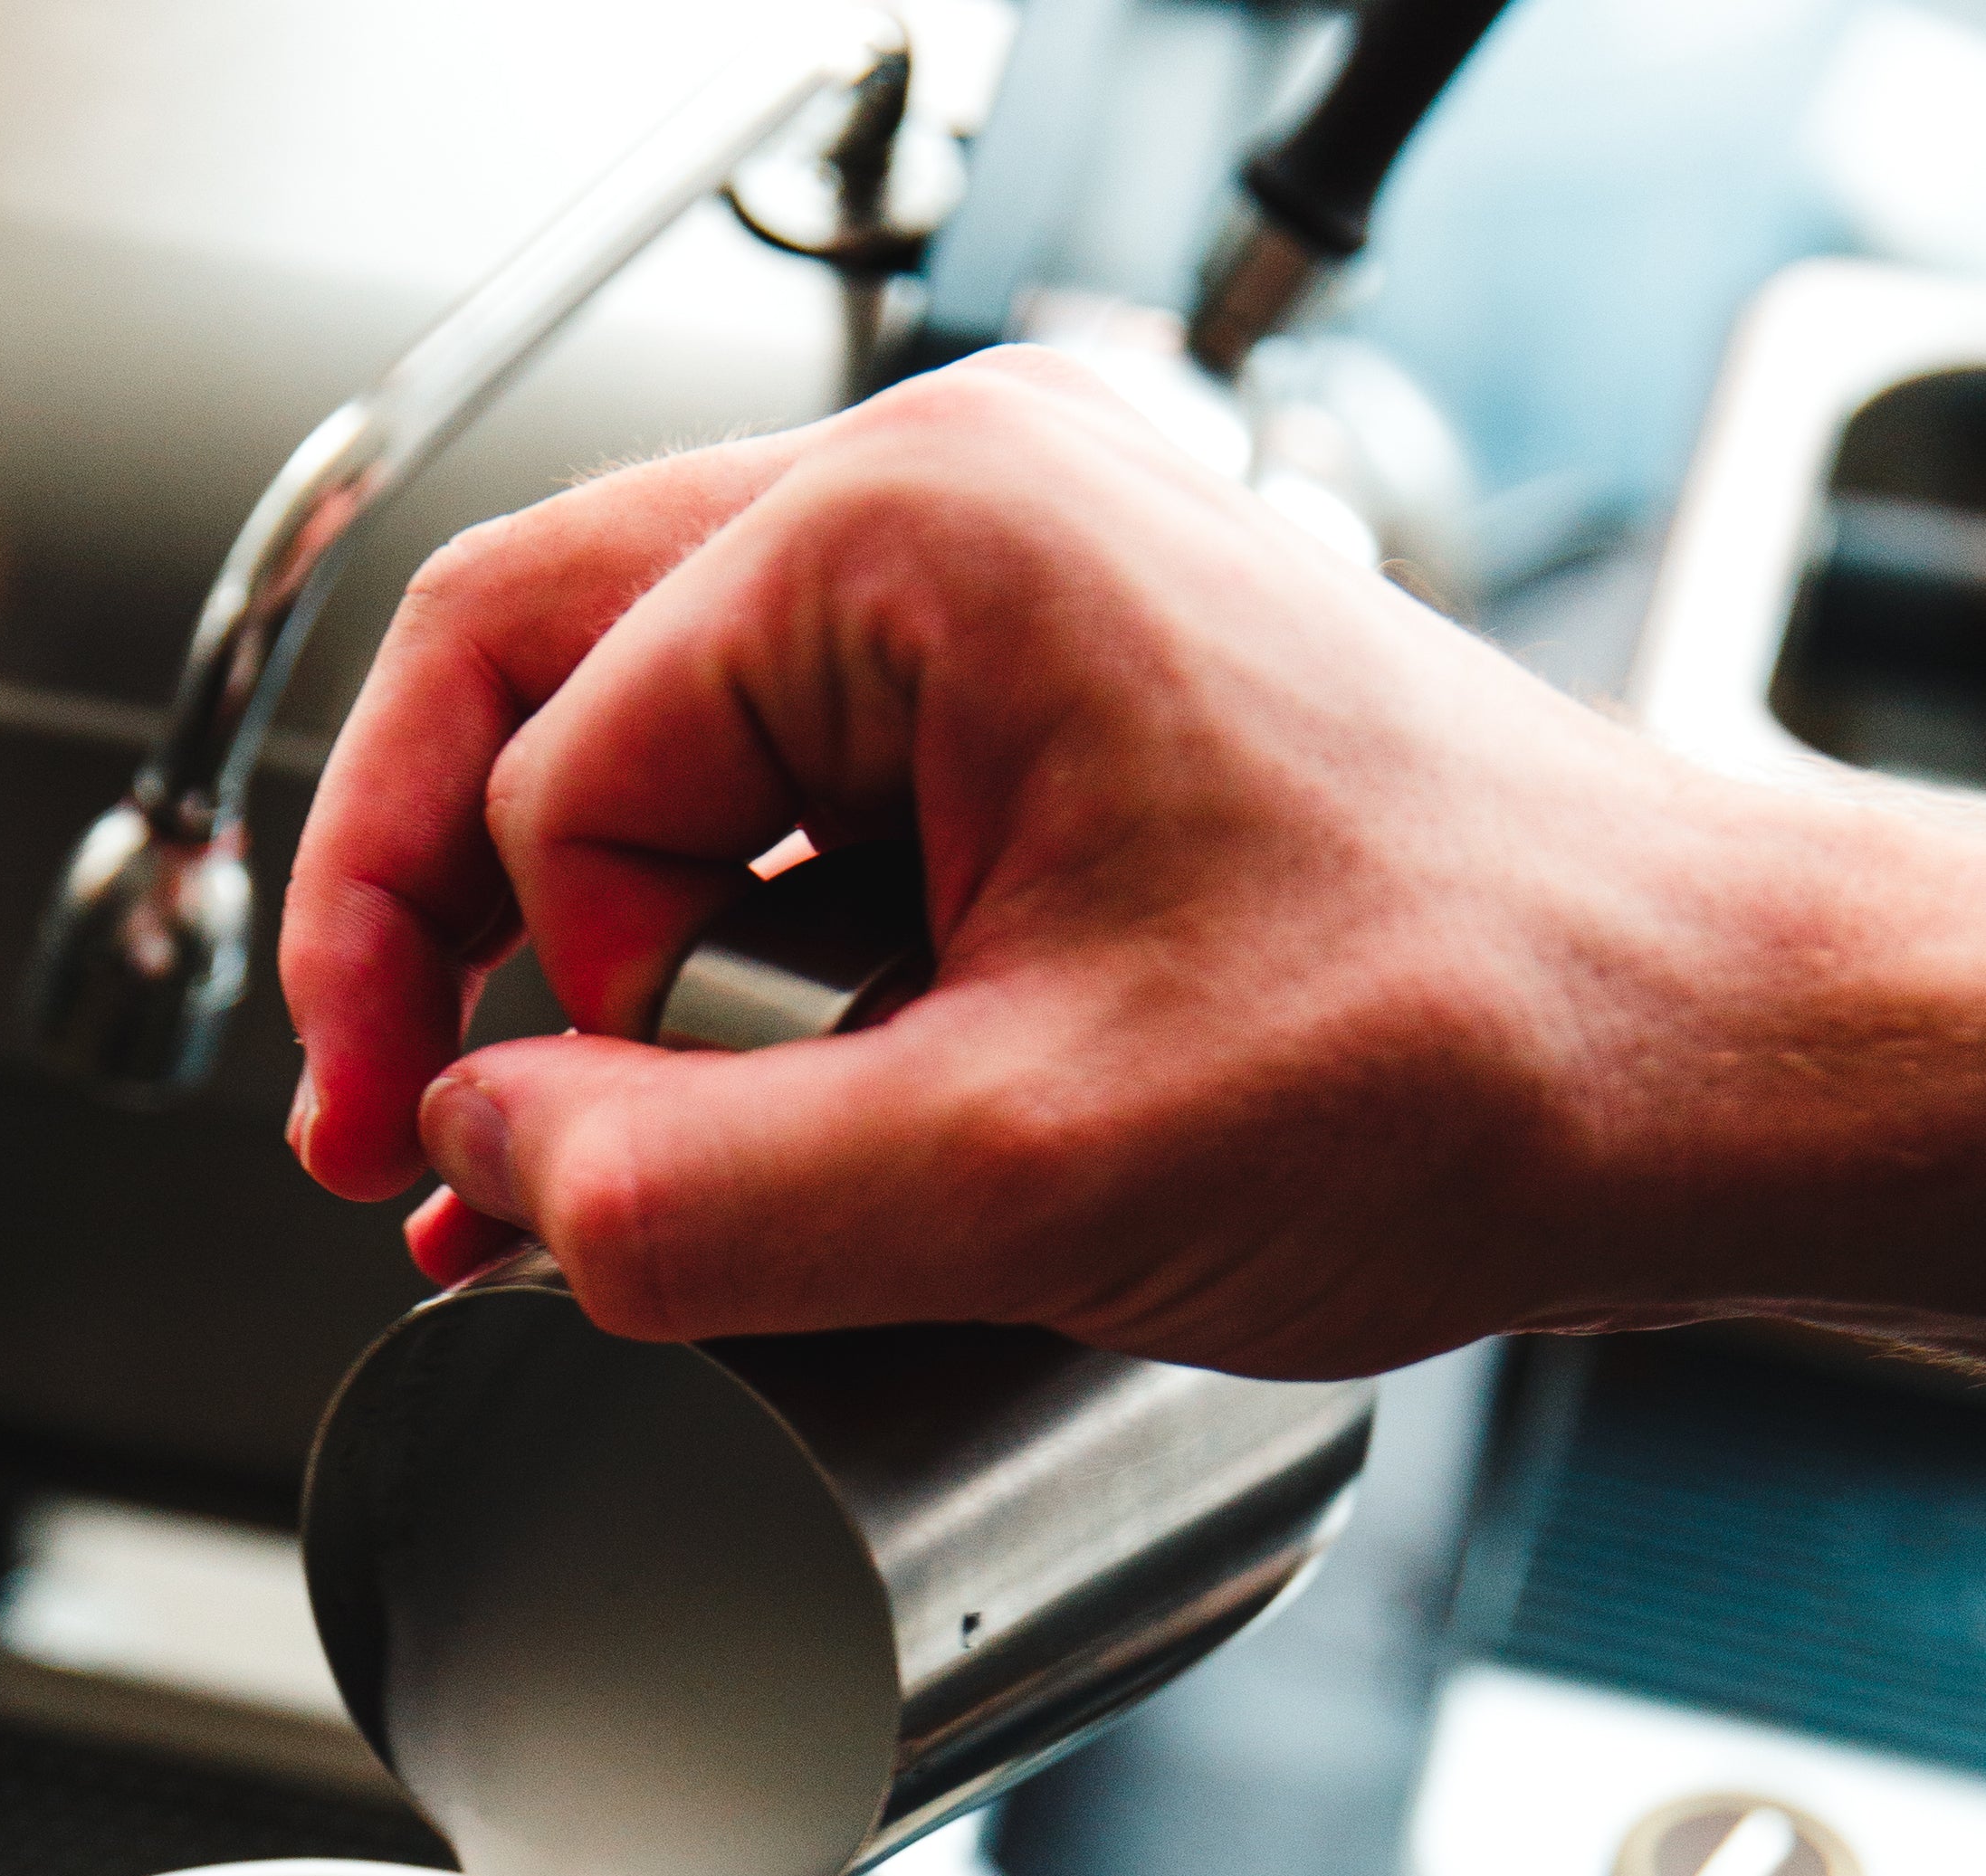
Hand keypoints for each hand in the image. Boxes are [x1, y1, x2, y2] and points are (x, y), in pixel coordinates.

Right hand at [281, 349, 1985, 1373]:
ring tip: (471, 1136)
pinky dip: (668, 961)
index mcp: (930, 540)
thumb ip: (690, 1193)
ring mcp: (996, 606)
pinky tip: (629, 1113)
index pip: (552, 756)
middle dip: (409, 907)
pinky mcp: (1028, 722)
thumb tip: (480, 1171)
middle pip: (526, 664)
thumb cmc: (1460, 1051)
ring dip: (525, 941)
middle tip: (356, 1110)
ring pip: (630, 733)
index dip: (509, 995)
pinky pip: (764, 810)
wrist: (1683, 1070)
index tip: (537, 1163)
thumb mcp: (1024, 1175)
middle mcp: (953, 518)